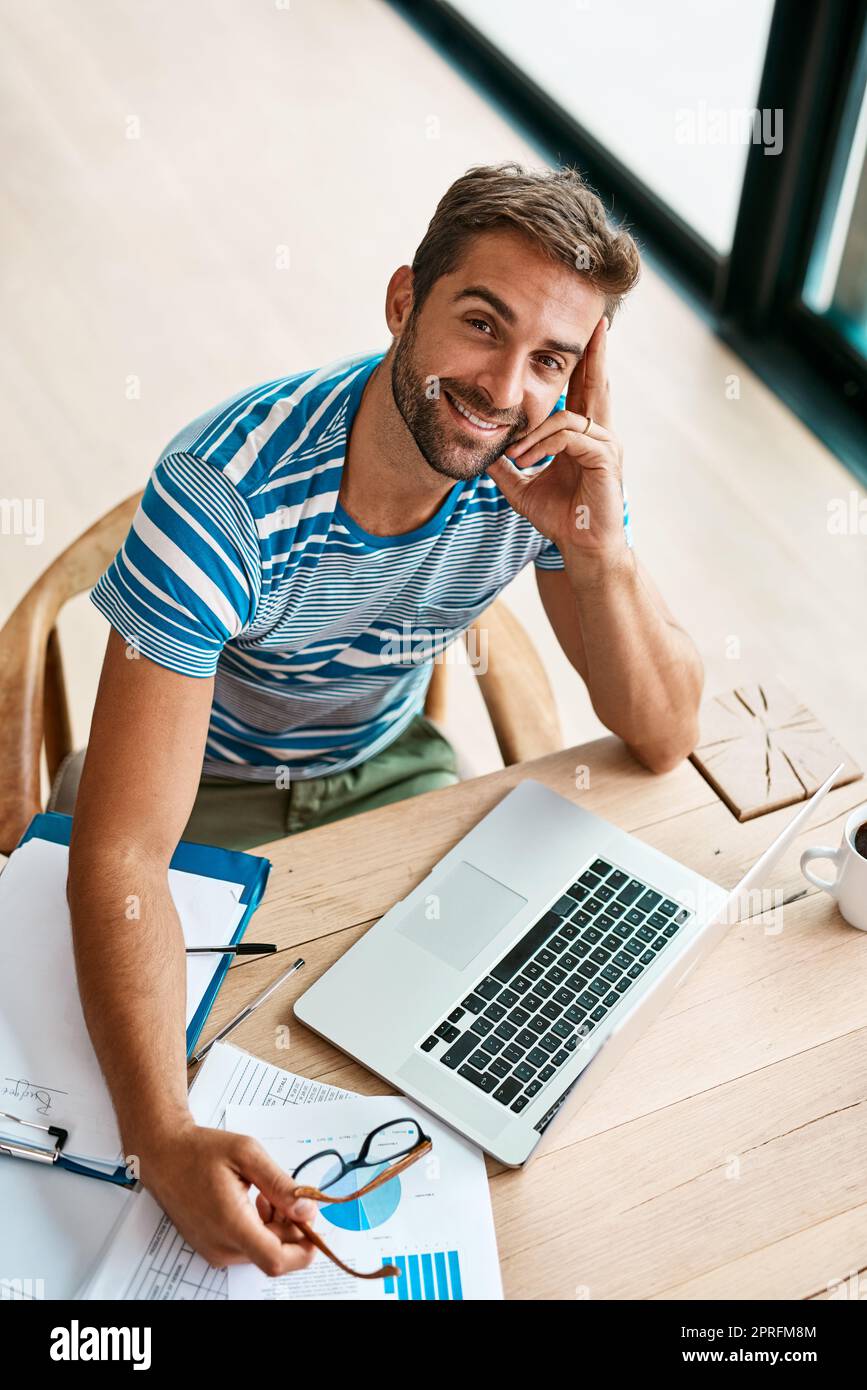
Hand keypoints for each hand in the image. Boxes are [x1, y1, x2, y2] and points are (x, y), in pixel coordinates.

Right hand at [135, 1117, 317, 1276]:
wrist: (163, 1156)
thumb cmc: (200, 1151)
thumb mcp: (247, 1154)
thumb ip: (281, 1185)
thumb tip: (307, 1210)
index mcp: (231, 1224)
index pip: (277, 1261)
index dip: (304, 1249)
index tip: (315, 1226)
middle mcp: (222, 1246)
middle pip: (275, 1253)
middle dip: (291, 1227)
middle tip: (287, 1193)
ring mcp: (215, 1251)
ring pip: (263, 1250)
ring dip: (276, 1226)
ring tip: (265, 1193)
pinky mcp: (212, 1248)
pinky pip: (248, 1247)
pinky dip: (260, 1227)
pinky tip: (253, 1202)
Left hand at [487, 315, 627, 562]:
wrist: (581, 549)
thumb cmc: (559, 518)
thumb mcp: (521, 486)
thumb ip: (505, 465)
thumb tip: (481, 449)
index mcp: (581, 435)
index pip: (582, 389)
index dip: (582, 362)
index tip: (582, 334)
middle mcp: (599, 434)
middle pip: (596, 383)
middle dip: (594, 353)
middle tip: (595, 322)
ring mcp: (606, 445)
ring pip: (567, 415)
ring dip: (534, 431)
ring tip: (515, 453)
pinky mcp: (605, 458)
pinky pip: (569, 436)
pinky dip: (542, 444)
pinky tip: (526, 460)